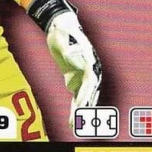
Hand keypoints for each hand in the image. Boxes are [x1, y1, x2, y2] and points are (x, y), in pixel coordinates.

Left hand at [46, 11, 101, 125]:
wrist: (61, 26)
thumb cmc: (64, 30)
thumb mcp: (63, 36)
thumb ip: (67, 46)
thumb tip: (67, 55)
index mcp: (90, 61)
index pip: (89, 81)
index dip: (86, 93)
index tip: (80, 104)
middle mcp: (89, 70)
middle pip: (89, 92)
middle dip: (84, 107)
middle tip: (78, 121)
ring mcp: (83, 76)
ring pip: (84, 97)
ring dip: (80, 112)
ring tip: (74, 125)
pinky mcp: (74, 79)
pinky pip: (76, 96)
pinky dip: (74, 108)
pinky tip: (72, 119)